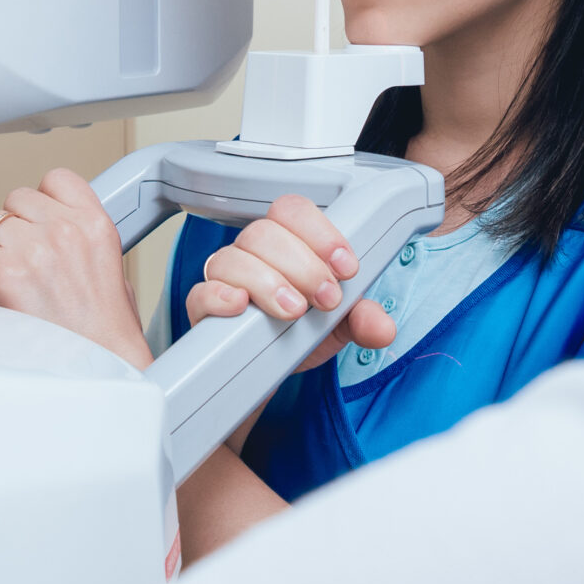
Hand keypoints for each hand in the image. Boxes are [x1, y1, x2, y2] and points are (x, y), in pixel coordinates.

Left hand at [0, 168, 152, 368]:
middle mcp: (63, 231)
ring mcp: (31, 250)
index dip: (43, 200)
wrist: (98, 369)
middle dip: (16, 227)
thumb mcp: (111, 269)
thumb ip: (80, 239)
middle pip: (17, 200)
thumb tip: (47, 230)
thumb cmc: (104, 334)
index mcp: (95, 225)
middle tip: (24, 260)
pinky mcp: (1, 275)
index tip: (40, 218)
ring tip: (11, 279)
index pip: (56, 179)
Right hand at [184, 195, 396, 371]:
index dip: (321, 233)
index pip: (293, 211)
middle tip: (327, 298)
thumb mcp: (339, 325)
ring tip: (294, 312)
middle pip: (264, 233)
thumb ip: (362, 319)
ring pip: (233, 259)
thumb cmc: (300, 334)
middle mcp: (252, 253)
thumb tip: (382, 327)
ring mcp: (224, 279)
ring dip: (269, 283)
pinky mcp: (203, 309)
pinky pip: (200, 292)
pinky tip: (241, 306)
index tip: (346, 268)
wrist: (271, 372)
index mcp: (286, 243)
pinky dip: (220, 296)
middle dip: (303, 265)